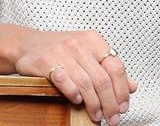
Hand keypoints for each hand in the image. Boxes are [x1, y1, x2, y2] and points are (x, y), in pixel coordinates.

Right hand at [14, 29, 136, 124]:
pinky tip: (77, 101)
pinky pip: (64, 81)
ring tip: (96, 114)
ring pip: (86, 83)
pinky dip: (73, 93)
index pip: (116, 67)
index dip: (122, 91)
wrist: (27, 44)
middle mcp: (80, 44)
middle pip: (103, 79)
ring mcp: (62, 51)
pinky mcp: (45, 61)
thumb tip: (132, 86)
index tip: (123, 107)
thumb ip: (109, 69)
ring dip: (93, 104)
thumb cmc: (60, 50)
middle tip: (112, 117)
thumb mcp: (88, 54)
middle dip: (110, 103)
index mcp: (94, 40)